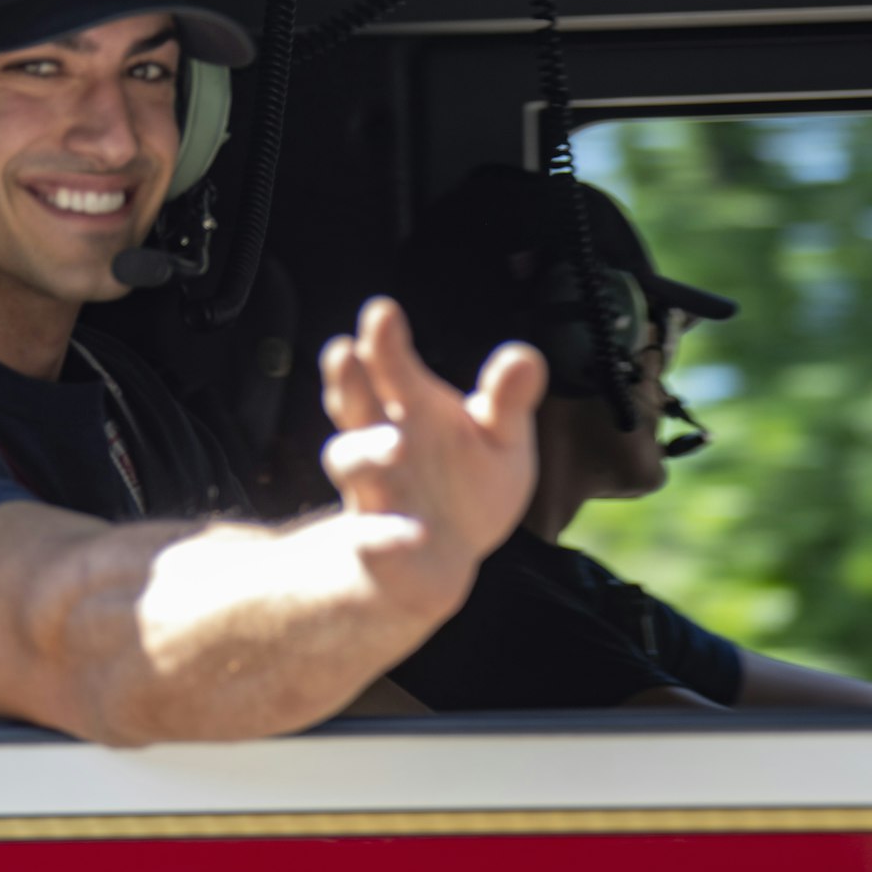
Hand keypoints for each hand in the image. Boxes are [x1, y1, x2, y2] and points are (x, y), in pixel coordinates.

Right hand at [317, 298, 545, 583]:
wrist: (441, 560)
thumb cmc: (466, 484)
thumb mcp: (499, 438)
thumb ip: (508, 400)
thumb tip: (527, 356)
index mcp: (411, 408)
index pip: (391, 367)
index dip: (384, 341)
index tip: (382, 311)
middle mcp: (381, 442)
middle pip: (354, 405)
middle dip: (348, 380)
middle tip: (344, 351)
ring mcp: (373, 491)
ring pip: (350, 463)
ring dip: (367, 451)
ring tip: (397, 445)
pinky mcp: (376, 543)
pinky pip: (371, 537)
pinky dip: (387, 533)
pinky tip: (414, 531)